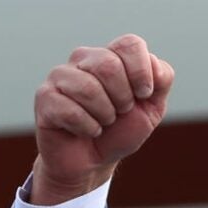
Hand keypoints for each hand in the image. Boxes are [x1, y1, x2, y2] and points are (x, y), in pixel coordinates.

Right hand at [30, 34, 175, 205]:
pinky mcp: (45, 97)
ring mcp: (61, 76)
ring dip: (104, 116)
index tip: (142, 95)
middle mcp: (83, 58)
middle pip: (109, 64)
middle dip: (123, 99)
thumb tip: (154, 66)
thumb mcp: (151, 108)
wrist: (93, 162)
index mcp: (110, 54)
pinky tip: (84, 131)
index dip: (141, 73)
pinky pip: (70, 110)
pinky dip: (87, 128)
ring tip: (101, 123)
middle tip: (118, 113)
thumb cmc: (120, 131)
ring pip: (88, 88)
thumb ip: (161, 80)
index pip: (130, 44)